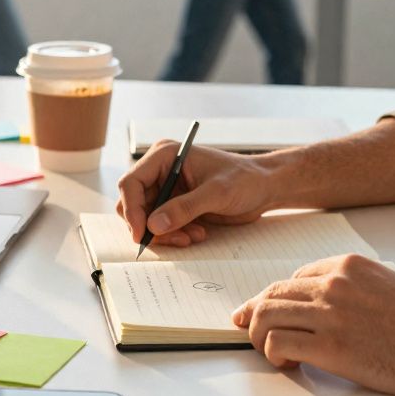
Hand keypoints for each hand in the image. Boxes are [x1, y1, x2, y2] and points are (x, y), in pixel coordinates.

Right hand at [115, 143, 278, 246]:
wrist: (263, 187)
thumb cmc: (244, 179)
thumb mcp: (216, 193)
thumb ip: (184, 208)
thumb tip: (154, 225)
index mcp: (164, 156)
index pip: (131, 184)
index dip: (132, 210)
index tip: (142, 234)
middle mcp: (160, 170)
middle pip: (134, 204)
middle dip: (150, 226)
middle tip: (176, 239)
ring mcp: (167, 188)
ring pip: (147, 218)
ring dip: (165, 233)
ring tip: (192, 236)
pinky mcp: (175, 204)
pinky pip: (161, 225)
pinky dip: (174, 234)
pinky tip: (197, 233)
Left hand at [232, 254, 394, 395]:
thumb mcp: (389, 288)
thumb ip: (354, 289)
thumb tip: (324, 305)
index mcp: (349, 265)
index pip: (293, 277)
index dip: (276, 298)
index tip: (266, 313)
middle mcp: (335, 283)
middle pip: (272, 294)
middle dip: (256, 315)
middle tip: (251, 333)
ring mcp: (332, 313)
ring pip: (266, 316)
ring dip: (259, 337)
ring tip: (271, 353)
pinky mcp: (332, 347)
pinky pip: (278, 344)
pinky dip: (273, 356)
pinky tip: (289, 365)